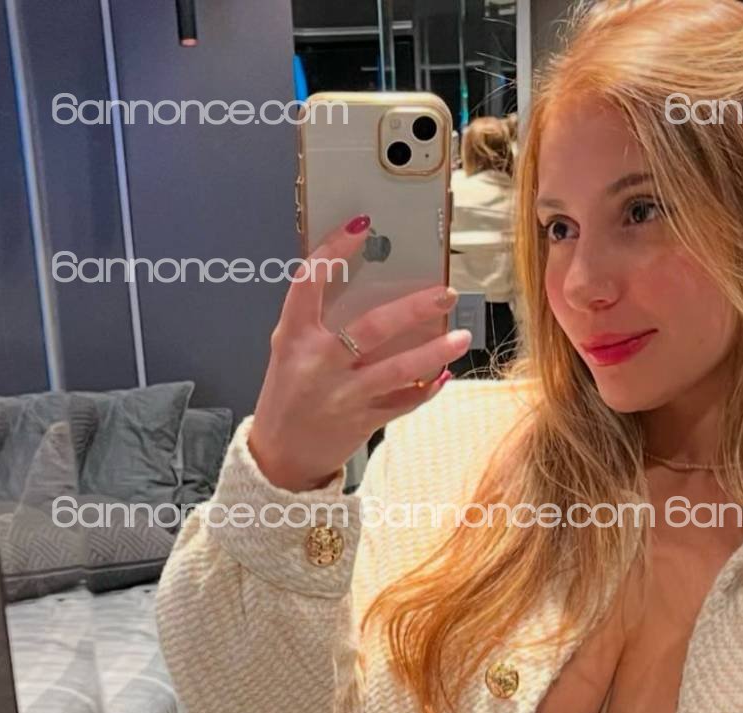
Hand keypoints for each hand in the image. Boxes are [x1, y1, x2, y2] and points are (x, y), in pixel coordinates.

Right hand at [248, 214, 470, 491]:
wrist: (280, 456)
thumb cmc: (288, 394)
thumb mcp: (288, 351)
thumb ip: (317, 322)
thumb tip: (367, 283)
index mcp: (293, 337)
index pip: (308, 283)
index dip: (332, 250)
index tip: (360, 225)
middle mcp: (318, 363)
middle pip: (372, 328)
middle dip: (414, 309)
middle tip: (445, 293)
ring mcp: (342, 395)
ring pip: (398, 369)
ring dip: (434, 351)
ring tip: (461, 337)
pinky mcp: (362, 421)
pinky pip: (404, 401)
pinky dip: (427, 389)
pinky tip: (444, 375)